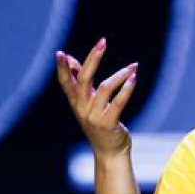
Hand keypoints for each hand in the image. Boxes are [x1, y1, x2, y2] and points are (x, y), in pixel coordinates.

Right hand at [56, 38, 138, 158]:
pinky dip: (127, 89)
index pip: (65, 82)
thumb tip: (70, 60)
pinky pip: (118, 103)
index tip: (60, 53)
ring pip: (104, 88)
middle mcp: (82, 108)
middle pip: (83, 80)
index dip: (62, 68)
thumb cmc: (100, 122)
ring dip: (120, 75)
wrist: (109, 151)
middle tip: (102, 42)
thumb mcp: (87, 102)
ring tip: (134, 66)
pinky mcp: (108, 123)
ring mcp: (94, 117)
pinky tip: (134, 79)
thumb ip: (80, 82)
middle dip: (93, 59)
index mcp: (76, 102)